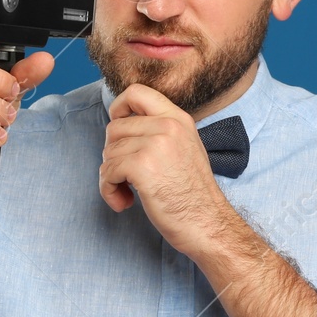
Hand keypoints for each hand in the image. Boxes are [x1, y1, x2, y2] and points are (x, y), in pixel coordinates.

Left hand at [100, 84, 230, 255]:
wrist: (208, 224)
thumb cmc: (195, 197)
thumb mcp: (185, 150)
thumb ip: (161, 134)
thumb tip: (123, 130)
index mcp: (179, 119)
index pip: (137, 92)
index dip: (118, 107)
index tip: (118, 130)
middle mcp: (168, 126)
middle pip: (115, 127)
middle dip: (113, 154)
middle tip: (125, 176)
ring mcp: (155, 144)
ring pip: (109, 152)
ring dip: (111, 178)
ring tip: (127, 194)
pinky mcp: (142, 166)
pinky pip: (107, 171)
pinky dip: (109, 190)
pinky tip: (124, 203)